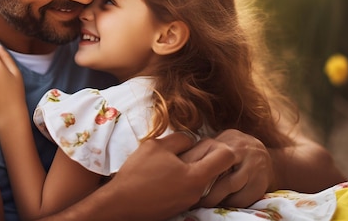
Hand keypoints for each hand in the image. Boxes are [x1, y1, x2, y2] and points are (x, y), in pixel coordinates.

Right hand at [103, 133, 236, 219]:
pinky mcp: (179, 208)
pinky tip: (163, 178)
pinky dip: (181, 181)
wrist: (120, 203)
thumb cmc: (138, 173)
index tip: (205, 143)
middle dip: (204, 157)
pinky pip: (189, 189)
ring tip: (168, 165)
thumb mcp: (157, 146)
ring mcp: (189, 202)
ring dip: (191, 169)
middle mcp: (198, 192)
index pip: (227, 156)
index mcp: (197, 176)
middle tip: (183, 152)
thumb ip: (180, 139)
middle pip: (215, 168)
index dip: (219, 144)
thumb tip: (192, 140)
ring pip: (201, 179)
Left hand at [184, 129, 272, 207]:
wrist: (270, 160)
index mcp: (225, 140)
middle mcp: (239, 150)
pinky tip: (221, 205)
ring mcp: (251, 166)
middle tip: (188, 197)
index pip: (204, 154)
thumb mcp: (222, 144)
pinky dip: (228, 204)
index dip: (190, 171)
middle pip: (215, 169)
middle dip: (200, 186)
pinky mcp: (260, 183)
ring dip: (213, 197)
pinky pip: (241, 198)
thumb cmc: (236, 153)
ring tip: (202, 203)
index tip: (178, 183)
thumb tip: (176, 162)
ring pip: (228, 185)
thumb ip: (203, 150)